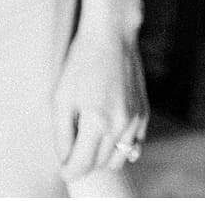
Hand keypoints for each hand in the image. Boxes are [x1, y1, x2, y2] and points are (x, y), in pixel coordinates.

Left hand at [54, 27, 146, 180]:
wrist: (111, 35)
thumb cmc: (82, 63)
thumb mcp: (61, 98)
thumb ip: (62, 135)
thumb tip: (66, 160)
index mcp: (96, 121)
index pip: (81, 166)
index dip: (69, 170)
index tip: (63, 166)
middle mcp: (120, 124)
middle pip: (99, 165)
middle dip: (84, 163)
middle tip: (73, 149)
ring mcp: (135, 119)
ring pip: (119, 159)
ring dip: (103, 157)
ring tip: (90, 141)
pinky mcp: (143, 112)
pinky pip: (133, 145)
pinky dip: (121, 147)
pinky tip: (109, 134)